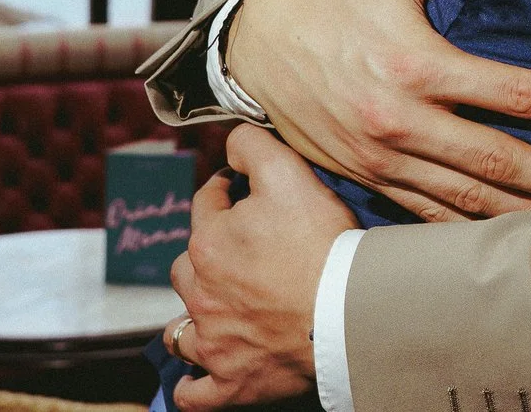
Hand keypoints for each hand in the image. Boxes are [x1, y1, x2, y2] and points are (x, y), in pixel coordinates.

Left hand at [171, 126, 354, 410]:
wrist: (348, 313)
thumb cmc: (321, 245)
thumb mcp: (289, 174)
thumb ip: (252, 146)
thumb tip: (232, 143)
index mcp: (209, 242)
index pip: (207, 204)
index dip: (225, 192)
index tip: (242, 190)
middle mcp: (201, 293)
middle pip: (188, 267)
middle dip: (205, 255)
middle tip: (238, 252)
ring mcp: (214, 342)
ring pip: (182, 331)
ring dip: (192, 319)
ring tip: (213, 313)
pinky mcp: (231, 382)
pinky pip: (195, 395)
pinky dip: (192, 387)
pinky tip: (197, 379)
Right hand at [226, 0, 530, 220]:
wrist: (262, 47)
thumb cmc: (341, 0)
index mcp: (417, 64)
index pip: (512, 92)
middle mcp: (403, 119)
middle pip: (498, 159)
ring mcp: (384, 157)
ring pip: (466, 197)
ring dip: (523, 215)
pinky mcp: (368, 179)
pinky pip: (427, 215)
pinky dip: (469, 231)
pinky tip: (506, 242)